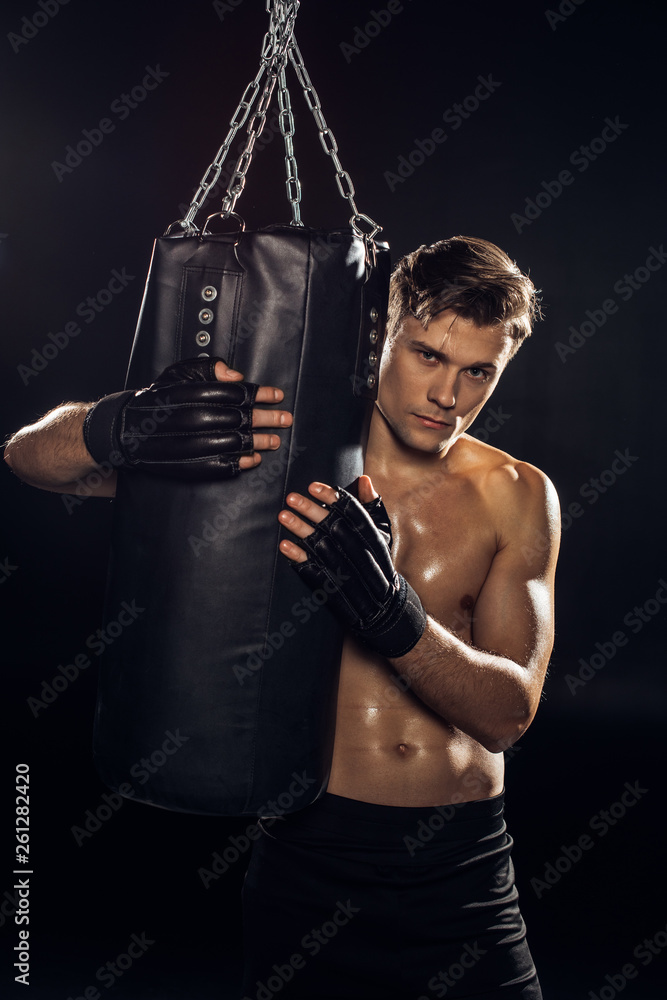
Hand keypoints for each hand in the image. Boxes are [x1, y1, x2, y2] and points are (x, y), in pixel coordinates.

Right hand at [83, 356, 292, 479]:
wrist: (126, 431)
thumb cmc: (158, 400)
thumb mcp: (177, 374)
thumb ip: (207, 368)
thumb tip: (236, 375)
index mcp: (187, 393)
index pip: (232, 392)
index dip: (259, 394)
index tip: (277, 395)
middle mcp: (187, 418)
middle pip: (237, 418)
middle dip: (265, 419)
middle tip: (285, 419)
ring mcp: (186, 444)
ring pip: (232, 442)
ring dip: (258, 442)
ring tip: (275, 440)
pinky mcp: (185, 466)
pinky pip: (219, 465)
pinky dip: (241, 463)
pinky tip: (255, 459)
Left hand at [278, 476, 426, 657]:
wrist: (382, 607)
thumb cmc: (378, 563)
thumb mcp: (380, 533)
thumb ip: (370, 506)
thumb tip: (364, 480)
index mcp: (372, 538)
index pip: (352, 511)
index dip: (331, 497)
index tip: (313, 486)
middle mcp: (359, 553)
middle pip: (332, 526)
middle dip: (311, 510)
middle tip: (291, 497)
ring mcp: (345, 571)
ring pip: (320, 546)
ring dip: (299, 530)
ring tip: (283, 515)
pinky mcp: (332, 587)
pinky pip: (313, 570)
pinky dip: (298, 558)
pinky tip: (285, 545)